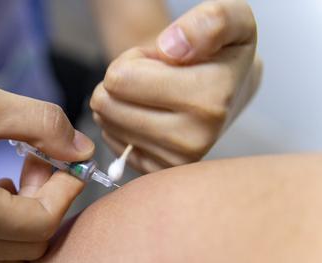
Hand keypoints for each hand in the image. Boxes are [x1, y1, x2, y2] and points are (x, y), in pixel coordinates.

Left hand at [90, 0, 262, 172]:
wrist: (229, 86)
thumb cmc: (221, 52)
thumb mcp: (229, 19)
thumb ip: (209, 22)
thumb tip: (173, 48)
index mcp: (210, 100)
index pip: (121, 78)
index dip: (132, 60)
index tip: (159, 60)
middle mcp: (194, 139)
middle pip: (108, 104)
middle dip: (122, 82)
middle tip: (152, 77)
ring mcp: (175, 161)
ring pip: (106, 122)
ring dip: (121, 102)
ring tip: (153, 94)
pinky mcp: (158, 170)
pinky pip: (111, 142)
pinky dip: (120, 124)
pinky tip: (148, 115)